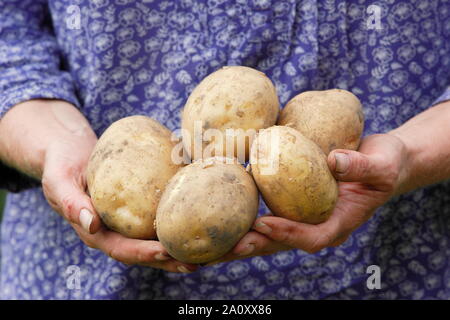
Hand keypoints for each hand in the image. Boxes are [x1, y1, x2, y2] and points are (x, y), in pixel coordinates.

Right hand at [1, 99, 195, 272]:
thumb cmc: (62, 164)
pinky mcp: (139, 209)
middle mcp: (116, 232)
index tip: (167, 252)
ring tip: (210, 251)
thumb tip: (92, 223)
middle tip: (199, 263)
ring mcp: (128, 223)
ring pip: (157, 240)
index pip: (123, 250)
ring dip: (182, 247)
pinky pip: (160, 219)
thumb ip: (71, 203)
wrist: (70, 152)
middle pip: (146, 253)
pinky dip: (180, 222)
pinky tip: (201, 218)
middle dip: (172, 260)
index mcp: (96, 232)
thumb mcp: (59, 181)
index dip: (145, 254)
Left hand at [208, 133, 407, 263]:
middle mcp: (317, 225)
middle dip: (252, 247)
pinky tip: (218, 210)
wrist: (379, 161)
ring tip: (209, 243)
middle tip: (223, 247)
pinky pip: (265, 214)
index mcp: (340, 223)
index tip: (264, 224)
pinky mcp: (292, 205)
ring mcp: (303, 218)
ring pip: (268, 235)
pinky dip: (242, 216)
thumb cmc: (386, 164)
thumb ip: (362, 165)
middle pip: (281, 244)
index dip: (289, 233)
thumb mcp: (382, 164)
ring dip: (239, 239)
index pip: (312, 237)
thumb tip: (334, 160)